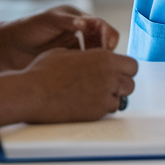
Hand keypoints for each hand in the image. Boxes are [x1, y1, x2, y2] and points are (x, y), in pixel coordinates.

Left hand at [0, 6, 120, 69]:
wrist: (9, 48)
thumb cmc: (28, 29)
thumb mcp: (48, 21)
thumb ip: (66, 21)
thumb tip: (84, 23)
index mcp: (78, 19)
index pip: (101, 25)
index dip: (108, 34)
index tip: (109, 46)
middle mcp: (81, 34)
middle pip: (103, 41)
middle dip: (108, 51)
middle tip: (107, 63)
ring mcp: (76, 50)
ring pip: (96, 56)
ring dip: (100, 63)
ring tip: (99, 73)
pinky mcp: (70, 64)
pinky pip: (85, 68)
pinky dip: (90, 73)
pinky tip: (88, 80)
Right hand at [17, 47, 138, 123]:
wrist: (32, 93)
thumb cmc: (44, 71)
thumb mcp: (66, 52)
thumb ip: (85, 55)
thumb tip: (88, 57)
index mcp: (103, 57)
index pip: (132, 65)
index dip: (124, 69)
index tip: (116, 72)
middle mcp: (109, 75)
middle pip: (131, 83)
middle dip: (122, 84)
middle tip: (109, 85)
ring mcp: (104, 95)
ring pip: (122, 98)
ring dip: (113, 96)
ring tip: (97, 95)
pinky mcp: (96, 112)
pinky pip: (109, 110)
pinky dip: (103, 108)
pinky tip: (89, 104)